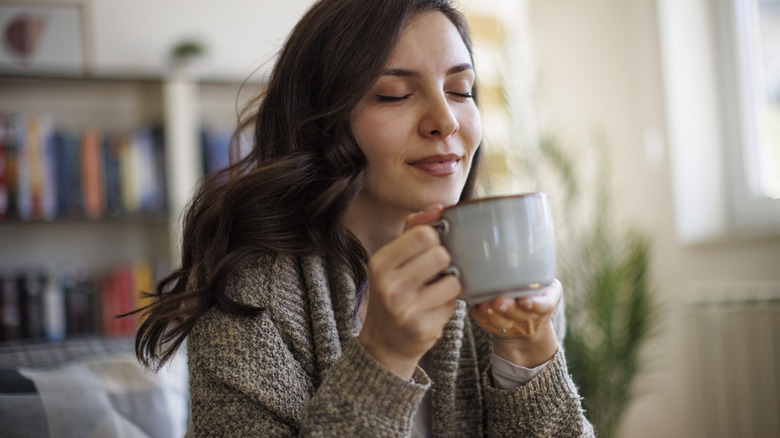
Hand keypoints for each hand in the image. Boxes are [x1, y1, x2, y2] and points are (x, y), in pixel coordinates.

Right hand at [358, 205, 460, 379]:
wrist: (384, 341)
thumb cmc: (394, 292)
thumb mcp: (393, 260)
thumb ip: (413, 229)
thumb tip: (439, 208)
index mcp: (380, 262)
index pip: (423, 234)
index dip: (436, 237)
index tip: (432, 247)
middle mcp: (389, 285)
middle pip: (440, 254)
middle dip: (445, 260)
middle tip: (437, 270)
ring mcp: (405, 309)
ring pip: (453, 280)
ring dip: (451, 282)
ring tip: (438, 289)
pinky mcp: (423, 328)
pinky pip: (454, 303)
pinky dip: (450, 302)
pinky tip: (436, 307)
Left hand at [470, 279, 561, 367]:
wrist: (530, 324)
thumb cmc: (534, 292)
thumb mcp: (544, 283)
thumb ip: (532, 274)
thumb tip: (510, 253)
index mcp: (549, 298)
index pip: (545, 305)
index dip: (536, 304)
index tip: (525, 301)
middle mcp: (535, 317)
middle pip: (521, 315)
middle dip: (508, 307)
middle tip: (498, 301)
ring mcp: (519, 328)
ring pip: (504, 323)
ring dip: (492, 315)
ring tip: (483, 305)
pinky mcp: (502, 333)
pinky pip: (490, 327)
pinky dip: (481, 319)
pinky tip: (475, 310)